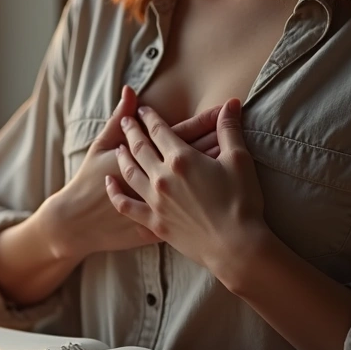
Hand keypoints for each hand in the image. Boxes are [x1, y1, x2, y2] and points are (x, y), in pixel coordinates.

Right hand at [33, 86, 222, 259]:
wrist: (78, 224)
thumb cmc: (87, 182)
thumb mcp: (100, 147)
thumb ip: (119, 118)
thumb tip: (130, 89)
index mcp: (146, 157)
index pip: (182, 133)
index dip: (203, 119)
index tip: (223, 107)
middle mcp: (159, 179)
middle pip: (195, 152)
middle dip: (217, 137)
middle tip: (241, 125)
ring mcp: (162, 204)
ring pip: (199, 180)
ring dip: (218, 164)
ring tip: (239, 151)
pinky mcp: (162, 226)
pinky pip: (194, 208)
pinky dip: (208, 198)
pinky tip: (224, 188)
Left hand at [105, 98, 268, 276]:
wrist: (235, 246)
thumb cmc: (242, 202)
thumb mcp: (239, 160)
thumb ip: (229, 130)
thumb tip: (231, 103)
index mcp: (181, 159)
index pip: (159, 130)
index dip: (149, 117)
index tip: (142, 110)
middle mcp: (162, 177)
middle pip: (140, 148)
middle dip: (131, 131)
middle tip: (125, 121)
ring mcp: (154, 200)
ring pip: (130, 172)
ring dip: (122, 157)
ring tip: (118, 148)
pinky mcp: (153, 222)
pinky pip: (126, 205)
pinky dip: (115, 193)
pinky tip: (109, 184)